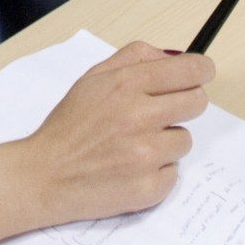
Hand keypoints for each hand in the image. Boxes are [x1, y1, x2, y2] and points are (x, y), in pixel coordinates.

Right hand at [6, 42, 210, 227]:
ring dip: (166, 143)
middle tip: (159, 114)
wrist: (44, 175)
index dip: (200, 71)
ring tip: (134, 146)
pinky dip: (157, 172)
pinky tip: (130, 169)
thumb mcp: (93, 78)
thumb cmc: (69, 126)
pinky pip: (174, 173)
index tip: (200, 75)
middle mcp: (139, 116)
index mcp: (126, 84)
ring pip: (185, 140)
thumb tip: (174, 57)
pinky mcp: (148, 187)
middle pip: (197, 102)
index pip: (190, 70)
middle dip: (184, 105)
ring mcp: (146, 154)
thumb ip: (135, 58)